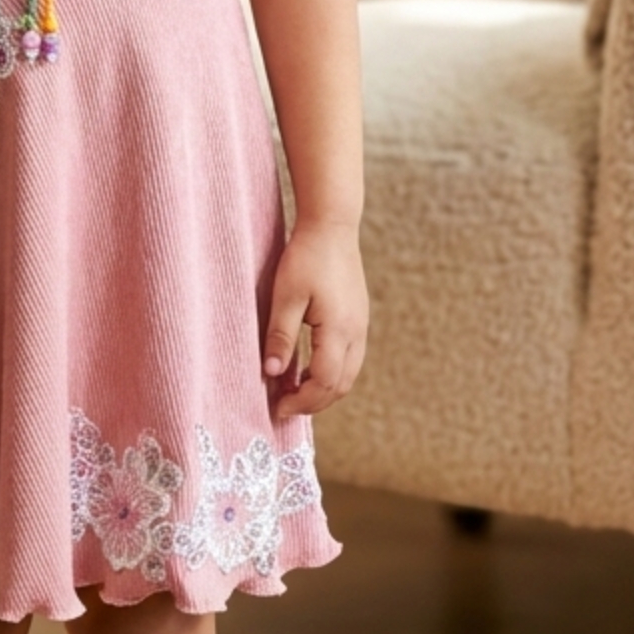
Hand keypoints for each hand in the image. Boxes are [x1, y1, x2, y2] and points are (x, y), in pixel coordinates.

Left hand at [262, 220, 368, 421]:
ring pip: (348, 374)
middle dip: (313, 402)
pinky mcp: (358, 319)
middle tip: (283, 406)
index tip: (277, 407)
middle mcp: (356, 333)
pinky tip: (306, 369)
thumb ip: (280, 337)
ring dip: (322, 389)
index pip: (324, 382)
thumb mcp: (285, 296)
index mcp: (339, 330)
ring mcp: (361, 326)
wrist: (332, 226)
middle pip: (340, 385)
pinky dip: (330, 373)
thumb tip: (272, 373)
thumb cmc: (306, 257)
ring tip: (293, 392)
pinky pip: (349, 359)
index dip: (301, 401)